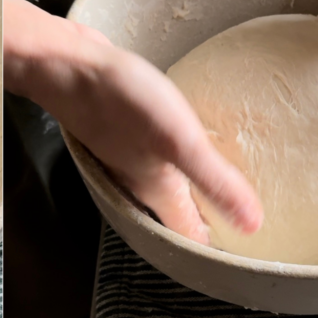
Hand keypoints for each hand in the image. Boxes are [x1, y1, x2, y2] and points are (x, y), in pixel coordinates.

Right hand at [4, 0, 262, 244]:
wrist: (64, 66)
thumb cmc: (118, 101)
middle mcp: (138, 179)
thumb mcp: (179, 141)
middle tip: (238, 220)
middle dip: (204, 219)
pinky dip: (171, 157)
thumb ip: (215, 181)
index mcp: (156, 190)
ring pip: (161, 184)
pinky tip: (180, 140)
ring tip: (217, 186)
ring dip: (188, 189)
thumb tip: (252, 225)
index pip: (188, 235)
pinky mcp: (120, 128)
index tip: (247, 251)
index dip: (217, 247)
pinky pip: (151, 154)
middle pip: (174, 213)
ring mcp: (125, 154)